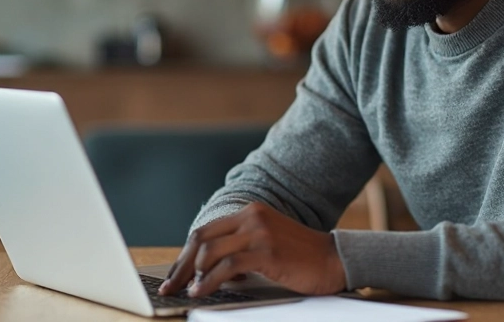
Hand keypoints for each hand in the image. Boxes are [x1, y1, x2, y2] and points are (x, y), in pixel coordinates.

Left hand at [158, 202, 346, 297]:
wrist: (334, 259)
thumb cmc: (300, 257)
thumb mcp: (266, 242)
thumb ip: (240, 247)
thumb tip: (205, 270)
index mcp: (249, 212)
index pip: (206, 231)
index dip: (185, 255)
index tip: (174, 275)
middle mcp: (252, 217)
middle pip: (201, 239)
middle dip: (180, 266)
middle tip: (169, 287)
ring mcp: (259, 232)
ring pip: (209, 251)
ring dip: (192, 275)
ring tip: (186, 292)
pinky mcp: (266, 251)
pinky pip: (226, 266)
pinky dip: (209, 281)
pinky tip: (202, 291)